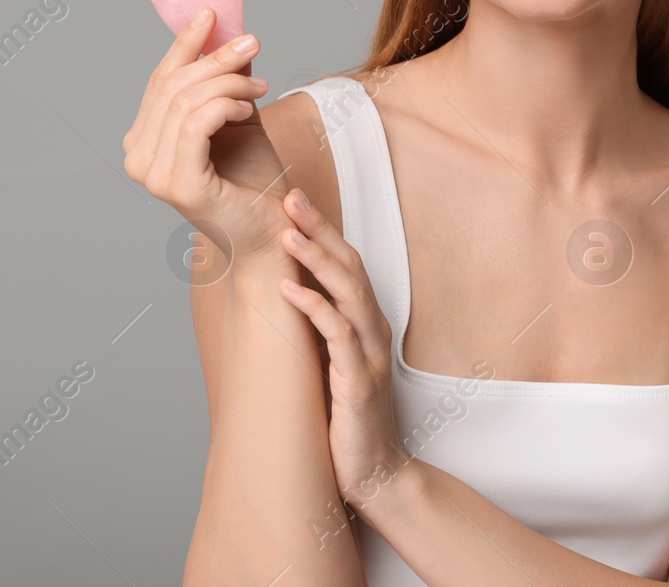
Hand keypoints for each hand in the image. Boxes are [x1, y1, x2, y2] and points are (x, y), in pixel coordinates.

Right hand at [123, 5, 285, 258]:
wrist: (275, 231)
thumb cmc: (255, 181)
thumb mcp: (241, 118)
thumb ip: (229, 83)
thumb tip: (233, 37)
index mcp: (144, 142)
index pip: (159, 82)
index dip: (184, 45)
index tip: (211, 14)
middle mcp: (138, 159)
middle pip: (171, 87)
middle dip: (214, 58)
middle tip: (253, 43)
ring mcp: (154, 175)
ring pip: (185, 102)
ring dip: (228, 82)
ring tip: (260, 85)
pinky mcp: (179, 184)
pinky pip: (195, 125)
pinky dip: (224, 105)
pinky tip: (248, 107)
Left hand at [275, 189, 411, 508]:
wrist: (379, 473)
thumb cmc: (352, 421)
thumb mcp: (335, 366)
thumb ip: (323, 332)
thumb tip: (290, 299)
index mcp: (366, 325)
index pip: (347, 265)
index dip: (324, 231)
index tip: (295, 201)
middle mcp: (372, 332)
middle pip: (350, 267)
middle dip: (320, 229)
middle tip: (290, 197)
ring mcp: (368, 355)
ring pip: (348, 294)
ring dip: (316, 259)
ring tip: (287, 232)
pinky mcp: (358, 381)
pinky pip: (338, 336)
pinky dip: (314, 308)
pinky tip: (290, 289)